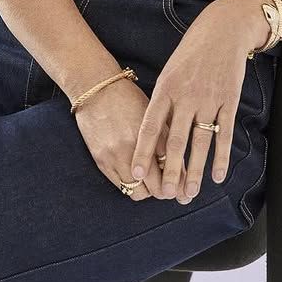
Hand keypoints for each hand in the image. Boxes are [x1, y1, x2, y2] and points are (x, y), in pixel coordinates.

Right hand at [73, 76, 185, 201]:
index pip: (172, 168)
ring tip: (153, 185)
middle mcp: (136, 147)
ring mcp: (117, 156)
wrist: (96, 89)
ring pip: (140, 192)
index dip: (181, 183)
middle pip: (157, 186)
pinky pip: (121, 187)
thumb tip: (183, 165)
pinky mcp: (102, 161)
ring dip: (149, 192)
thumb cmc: (130, 99)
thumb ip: (168, 139)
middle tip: (171, 192)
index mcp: (154, 133)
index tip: (185, 189)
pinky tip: (137, 181)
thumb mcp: (155, 114)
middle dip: (167, 192)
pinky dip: (132, 187)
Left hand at [129, 0, 251, 203]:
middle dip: (170, 171)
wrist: (223, 30)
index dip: (143, 151)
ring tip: (190, 193)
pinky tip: (217, 175)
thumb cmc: (191, 53)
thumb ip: (163, 102)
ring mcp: (210, 99)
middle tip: (166, 195)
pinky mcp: (229, 100)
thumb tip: (154, 136)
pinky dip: (221, 157)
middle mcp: (186, 96)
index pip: (150, 126)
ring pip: (201, 142)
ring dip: (195, 171)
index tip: (136, 173)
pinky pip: (225, 134)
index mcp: (165, 88)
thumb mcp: (169, 72)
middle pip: (176, 140)